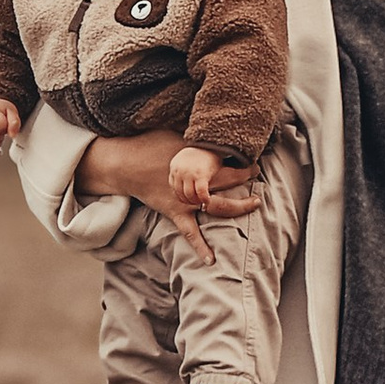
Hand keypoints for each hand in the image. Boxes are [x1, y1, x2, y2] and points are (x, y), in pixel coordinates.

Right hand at [82, 129, 258, 260]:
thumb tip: (214, 123)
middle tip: (258, 174)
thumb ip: (197, 136)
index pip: (228, 164)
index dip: (245, 164)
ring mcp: (186, 200)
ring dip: (237, 208)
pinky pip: (190, 232)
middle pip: (228, 183)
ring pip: (218, 207)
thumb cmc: (152, 144)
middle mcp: (196, 183)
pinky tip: (212, 260)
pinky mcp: (175, 212)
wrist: (126, 163)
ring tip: (254, 204)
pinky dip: (200, 247)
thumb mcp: (177, 134)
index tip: (256, 161)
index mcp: (197, 163)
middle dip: (246, 178)